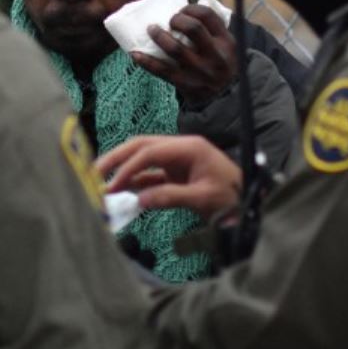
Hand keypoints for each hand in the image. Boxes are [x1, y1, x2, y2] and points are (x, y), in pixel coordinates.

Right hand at [98, 134, 241, 219]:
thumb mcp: (203, 198)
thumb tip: (140, 200)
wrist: (252, 202)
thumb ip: (171, 197)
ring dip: (124, 171)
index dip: (128, 166)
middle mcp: (181, 149)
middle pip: (142, 146)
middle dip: (117, 158)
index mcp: (189, 147)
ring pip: (143, 159)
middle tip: (94, 173)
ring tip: (103, 185)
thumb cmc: (233, 197)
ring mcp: (178, 161)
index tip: (111, 184)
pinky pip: (151, 175)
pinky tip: (123, 193)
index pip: (150, 151)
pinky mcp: (178, 174)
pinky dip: (136, 183)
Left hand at [132, 5, 238, 105]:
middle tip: (169, 21)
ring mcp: (199, 71)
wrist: (224, 98)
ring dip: (159, 36)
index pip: (208, 16)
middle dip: (177, 19)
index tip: (182, 10)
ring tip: (151, 29)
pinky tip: (134, 53)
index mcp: (226, 41)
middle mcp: (215, 55)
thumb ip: (211, 29)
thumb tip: (183, 8)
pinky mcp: (185, 84)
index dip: (191, 8)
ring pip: (175, 49)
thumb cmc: (219, 64)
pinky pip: (162, 70)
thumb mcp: (226, 46)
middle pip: (193, 28)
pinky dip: (146, 61)